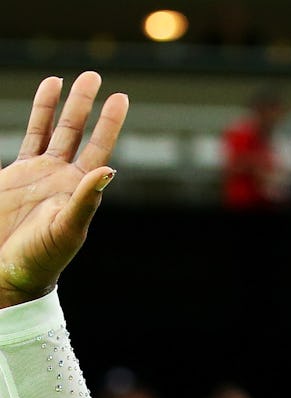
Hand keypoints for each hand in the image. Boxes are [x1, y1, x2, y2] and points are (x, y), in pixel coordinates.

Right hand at [0, 72, 127, 307]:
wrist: (9, 271)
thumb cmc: (42, 258)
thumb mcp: (67, 229)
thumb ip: (86, 201)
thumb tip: (107, 170)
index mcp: (80, 192)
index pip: (100, 150)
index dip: (110, 124)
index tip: (121, 98)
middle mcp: (64, 179)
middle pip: (79, 133)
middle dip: (87, 106)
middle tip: (95, 76)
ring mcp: (42, 174)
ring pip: (56, 130)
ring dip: (67, 105)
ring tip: (75, 78)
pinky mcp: (19, 173)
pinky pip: (33, 135)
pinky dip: (41, 113)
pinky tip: (48, 90)